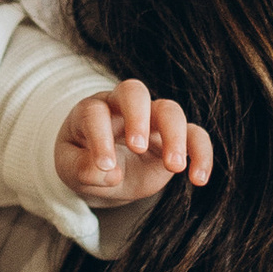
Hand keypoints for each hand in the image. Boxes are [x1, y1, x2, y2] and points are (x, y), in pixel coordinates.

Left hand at [57, 80, 212, 208]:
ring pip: (169, 110)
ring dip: (174, 136)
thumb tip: (109, 173)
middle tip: (138, 147)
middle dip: (138, 116)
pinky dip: (201, 153)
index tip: (106, 166)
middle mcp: (123, 107)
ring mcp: (151, 119)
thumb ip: (82, 170)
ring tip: (173, 166)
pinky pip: (196, 136)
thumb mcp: (70, 171)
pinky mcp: (174, 138)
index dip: (100, 138)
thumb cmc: (83, 164)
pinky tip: (198, 179)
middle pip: (134, 92)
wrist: (104, 173)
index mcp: (92, 110)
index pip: (95, 114)